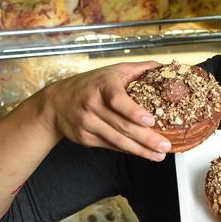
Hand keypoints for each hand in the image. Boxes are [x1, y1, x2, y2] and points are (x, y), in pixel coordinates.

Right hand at [40, 61, 171, 160]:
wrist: (56, 102)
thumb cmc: (91, 84)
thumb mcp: (113, 71)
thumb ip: (139, 69)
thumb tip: (163, 67)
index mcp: (102, 85)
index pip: (117, 99)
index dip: (134, 112)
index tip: (150, 120)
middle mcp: (92, 104)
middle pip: (122, 125)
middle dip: (146, 138)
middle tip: (165, 145)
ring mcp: (87, 123)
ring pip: (117, 140)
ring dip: (141, 150)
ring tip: (159, 155)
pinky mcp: (85, 137)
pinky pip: (111, 146)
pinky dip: (128, 151)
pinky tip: (143, 153)